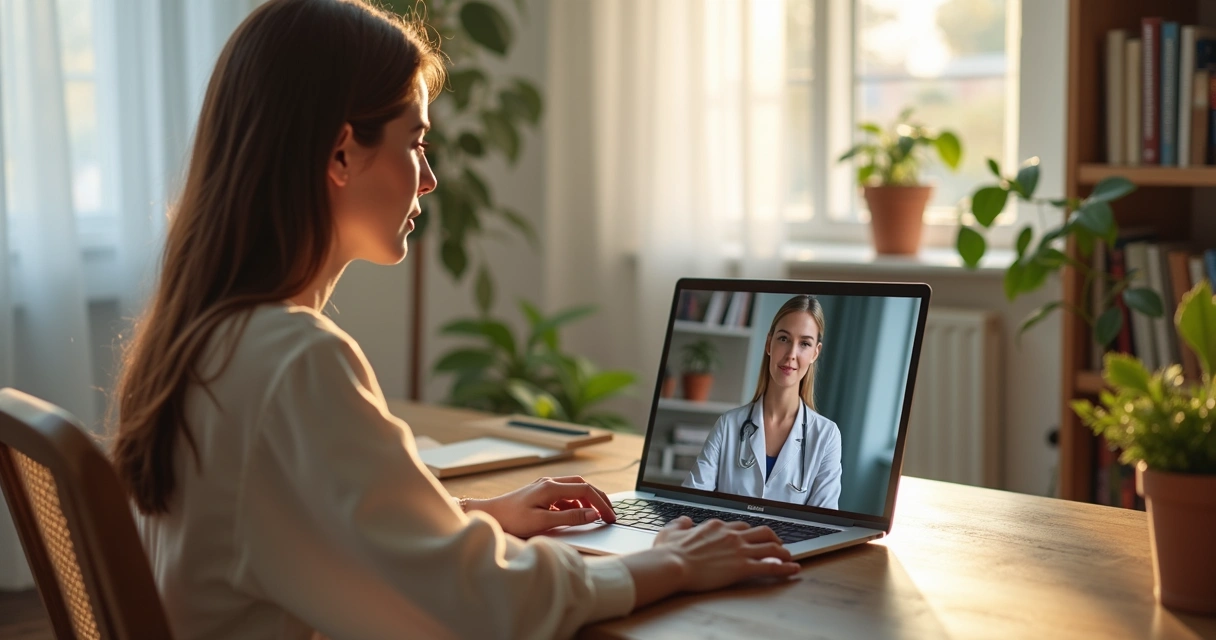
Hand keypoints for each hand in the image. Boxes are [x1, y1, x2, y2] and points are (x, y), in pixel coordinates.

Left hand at [467, 475, 616, 537]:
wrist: (488, 515)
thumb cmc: (512, 519)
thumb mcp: (543, 522)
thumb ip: (570, 518)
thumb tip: (593, 515)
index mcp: (552, 487)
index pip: (586, 490)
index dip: (602, 504)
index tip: (611, 518)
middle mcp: (549, 482)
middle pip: (583, 485)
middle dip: (599, 499)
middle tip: (610, 515)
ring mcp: (544, 486)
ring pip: (574, 489)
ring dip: (587, 501)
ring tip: (596, 517)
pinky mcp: (540, 493)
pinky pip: (564, 496)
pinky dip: (574, 505)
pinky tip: (575, 516)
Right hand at [653, 517, 799, 591]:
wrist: (673, 565)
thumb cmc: (669, 552)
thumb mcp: (669, 532)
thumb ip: (679, 524)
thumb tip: (684, 520)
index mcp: (716, 526)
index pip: (739, 526)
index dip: (748, 533)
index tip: (750, 538)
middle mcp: (731, 535)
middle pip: (761, 532)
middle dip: (772, 537)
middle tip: (776, 544)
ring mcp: (739, 550)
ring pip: (771, 546)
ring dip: (783, 551)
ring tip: (789, 557)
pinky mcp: (743, 567)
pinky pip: (771, 566)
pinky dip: (785, 568)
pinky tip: (793, 569)